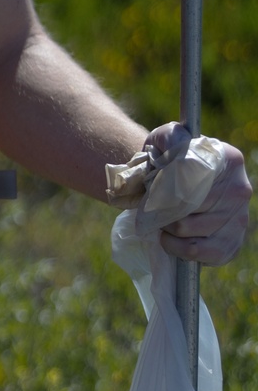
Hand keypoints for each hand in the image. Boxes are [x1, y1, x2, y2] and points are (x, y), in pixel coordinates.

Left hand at [146, 122, 251, 265]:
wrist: (175, 184)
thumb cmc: (169, 159)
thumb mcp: (166, 138)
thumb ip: (171, 138)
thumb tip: (176, 150)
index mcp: (229, 160)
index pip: (193, 175)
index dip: (166, 184)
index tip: (152, 186)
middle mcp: (240, 190)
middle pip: (188, 205)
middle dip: (161, 206)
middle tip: (151, 204)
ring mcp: (239, 220)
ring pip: (188, 229)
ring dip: (165, 227)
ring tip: (159, 218)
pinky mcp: (231, 245)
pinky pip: (198, 253)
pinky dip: (176, 248)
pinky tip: (169, 238)